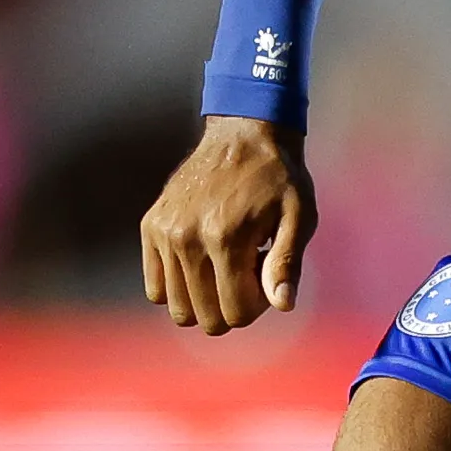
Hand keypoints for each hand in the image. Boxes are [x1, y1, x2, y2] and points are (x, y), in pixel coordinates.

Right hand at [141, 116, 313, 334]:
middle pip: (206, 317)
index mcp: (226, 238)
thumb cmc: (279, 178)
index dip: (258, 306)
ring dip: (207, 298)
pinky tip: (204, 261)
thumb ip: (287, 264)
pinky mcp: (151, 227)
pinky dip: (180, 287)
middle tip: (248, 271)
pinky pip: (156, 288)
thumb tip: (281, 306)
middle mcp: (187, 238)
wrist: (243, 133)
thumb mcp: (299, 217)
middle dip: (233, 306)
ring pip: (179, 308)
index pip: (235, 313)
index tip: (267, 275)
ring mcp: (164, 233)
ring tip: (226, 264)